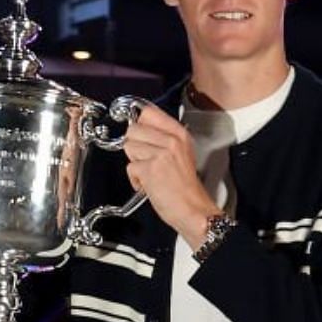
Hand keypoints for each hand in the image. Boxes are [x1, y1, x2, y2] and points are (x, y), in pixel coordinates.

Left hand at [122, 104, 219, 247]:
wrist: (192, 209)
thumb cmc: (185, 187)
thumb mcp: (181, 153)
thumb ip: (163, 138)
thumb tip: (140, 127)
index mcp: (180, 134)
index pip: (148, 112)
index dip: (139, 124)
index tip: (141, 134)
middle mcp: (172, 141)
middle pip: (134, 129)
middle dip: (135, 145)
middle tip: (148, 160)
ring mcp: (161, 154)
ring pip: (128, 146)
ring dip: (135, 162)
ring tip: (149, 172)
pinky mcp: (151, 169)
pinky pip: (130, 167)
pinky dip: (135, 179)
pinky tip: (148, 184)